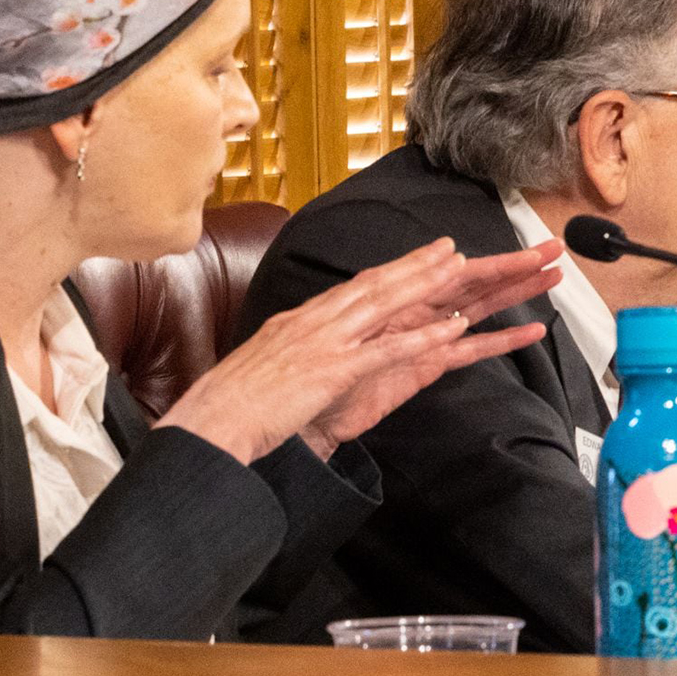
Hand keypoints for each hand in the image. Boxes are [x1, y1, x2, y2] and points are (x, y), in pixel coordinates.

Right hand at [163, 238, 559, 464]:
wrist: (211, 428)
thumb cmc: (237, 405)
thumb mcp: (275, 368)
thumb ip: (303, 353)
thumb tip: (317, 346)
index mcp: (304, 320)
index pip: (359, 286)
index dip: (398, 267)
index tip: (431, 251)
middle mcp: (316, 322)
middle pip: (379, 285)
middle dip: (420, 265)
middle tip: (458, 247)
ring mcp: (325, 344)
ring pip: (386, 305)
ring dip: (427, 284)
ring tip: (465, 266)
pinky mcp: (331, 373)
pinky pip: (385, 352)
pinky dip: (419, 338)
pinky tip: (450, 329)